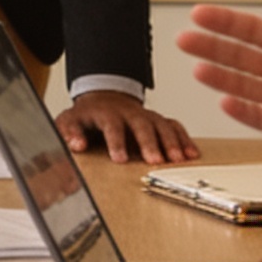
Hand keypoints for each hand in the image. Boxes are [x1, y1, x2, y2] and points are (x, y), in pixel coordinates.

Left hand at [57, 90, 197, 163]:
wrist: (103, 100)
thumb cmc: (87, 117)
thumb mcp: (69, 121)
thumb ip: (69, 132)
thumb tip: (76, 144)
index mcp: (106, 113)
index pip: (112, 125)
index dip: (117, 141)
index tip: (120, 159)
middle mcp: (129, 112)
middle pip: (141, 124)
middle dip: (149, 143)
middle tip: (154, 161)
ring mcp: (146, 115)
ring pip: (161, 125)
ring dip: (171, 142)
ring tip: (178, 160)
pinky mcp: (157, 120)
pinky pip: (174, 126)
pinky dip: (184, 139)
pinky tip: (191, 154)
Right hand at [175, 0, 261, 169]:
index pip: (255, 31)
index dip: (227, 22)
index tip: (201, 13)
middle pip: (241, 57)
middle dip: (212, 46)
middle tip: (185, 38)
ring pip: (245, 87)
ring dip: (221, 78)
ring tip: (198, 68)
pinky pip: (261, 119)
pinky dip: (244, 113)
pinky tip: (225, 103)